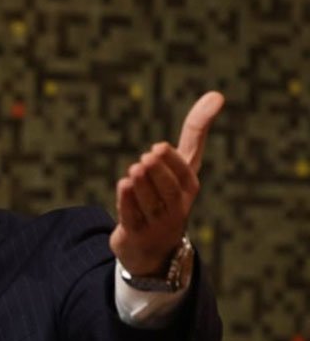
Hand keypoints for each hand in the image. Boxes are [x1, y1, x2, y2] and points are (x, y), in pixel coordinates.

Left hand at [110, 91, 223, 275]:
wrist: (153, 246)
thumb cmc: (170, 195)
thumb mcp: (183, 165)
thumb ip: (195, 132)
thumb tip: (217, 94)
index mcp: (189, 188)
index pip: (185, 174)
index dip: (172, 161)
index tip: (158, 147)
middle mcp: (176, 207)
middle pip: (170, 190)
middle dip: (158, 173)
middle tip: (146, 157)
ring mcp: (156, 223)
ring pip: (150, 204)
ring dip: (141, 186)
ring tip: (135, 169)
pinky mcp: (135, 234)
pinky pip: (132, 217)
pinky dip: (127, 201)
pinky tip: (123, 185)